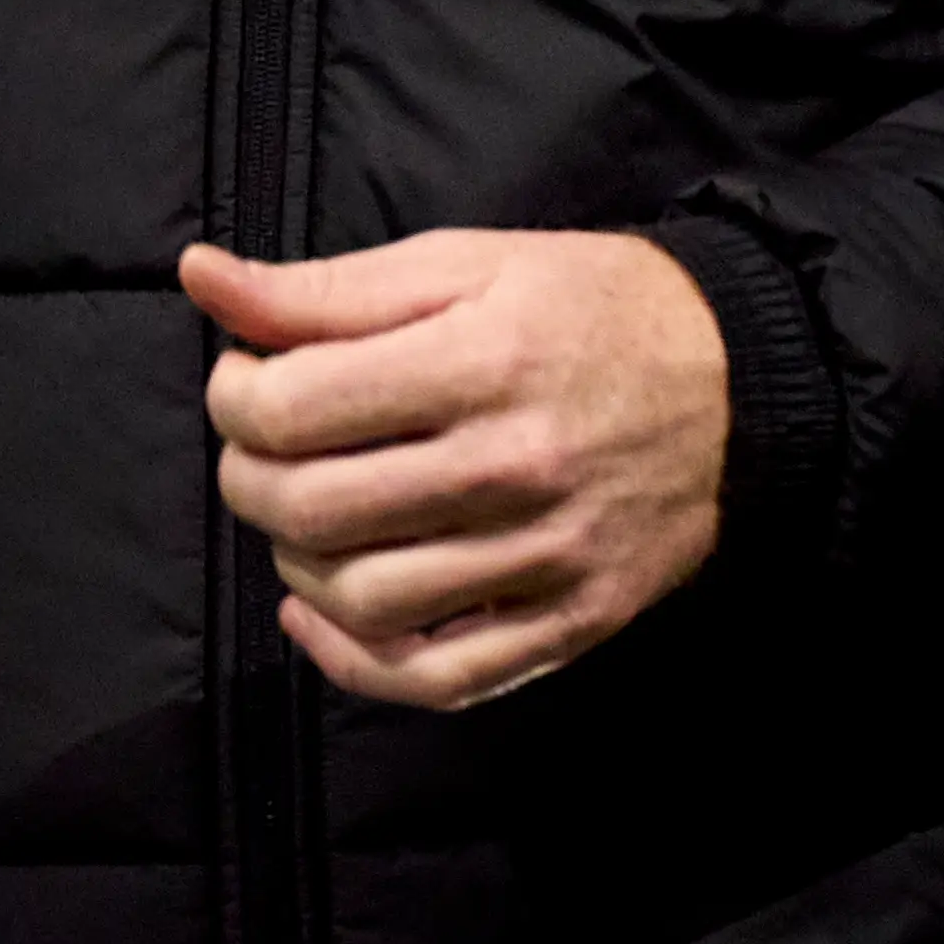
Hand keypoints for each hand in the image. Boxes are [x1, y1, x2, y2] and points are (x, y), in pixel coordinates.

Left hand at [180, 224, 728, 710]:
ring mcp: (544, 557)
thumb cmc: (588, 307)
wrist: (741, 383)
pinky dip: (352, 661)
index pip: (294, 407)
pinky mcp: (569, 623)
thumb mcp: (464, 264)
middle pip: (314, 508)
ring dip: (295, 561)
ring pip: (362, 599)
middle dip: (247, 478)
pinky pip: (435, 678)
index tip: (246, 381)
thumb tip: (203, 279)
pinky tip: (321, 612)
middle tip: (260, 449)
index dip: (235, 396)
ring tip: (305, 516)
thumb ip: (327, 287)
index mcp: (481, 360)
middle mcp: (512, 466)